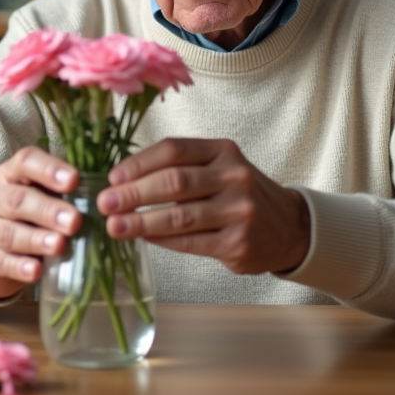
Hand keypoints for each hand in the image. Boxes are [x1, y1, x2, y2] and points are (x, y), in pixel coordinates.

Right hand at [0, 147, 81, 299]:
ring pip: (7, 232)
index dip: (49, 169)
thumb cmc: (32, 215)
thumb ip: (68, 192)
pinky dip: (18, 267)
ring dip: (35, 239)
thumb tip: (107, 195)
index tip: (75, 180)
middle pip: (17, 200)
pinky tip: (36, 271)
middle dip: (48, 211)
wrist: (0, 248)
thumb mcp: (47, 196)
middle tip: (74, 221)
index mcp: (11, 173)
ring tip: (58, 246)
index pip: (26, 162)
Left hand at [97, 138, 310, 274]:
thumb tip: (124, 182)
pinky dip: (162, 240)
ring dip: (141, 222)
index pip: (173, 150)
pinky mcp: (238, 244)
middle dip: (134, 193)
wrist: (289, 227)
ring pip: (179, 216)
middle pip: (174, 182)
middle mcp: (234, 177)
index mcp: (223, 151)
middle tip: (105, 203)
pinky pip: (190, 242)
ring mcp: (239, 211)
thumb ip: (181, 169)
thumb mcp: (219, 168)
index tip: (112, 177)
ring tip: (115, 226)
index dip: (138, 164)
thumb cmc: (240, 194)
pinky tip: (144, 238)